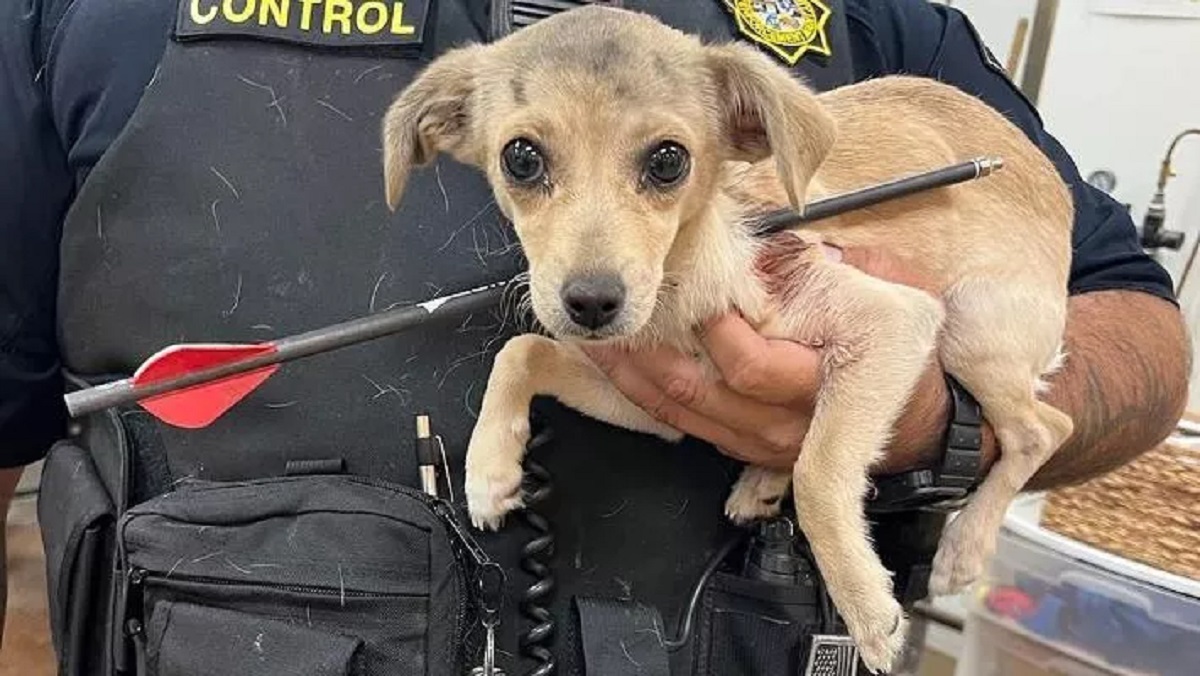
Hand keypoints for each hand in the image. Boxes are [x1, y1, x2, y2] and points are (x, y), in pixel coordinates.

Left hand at [582, 245, 950, 473]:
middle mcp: (784, 422)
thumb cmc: (902, 350)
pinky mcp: (743, 449)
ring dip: (633, 376)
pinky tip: (619, 368)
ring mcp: (759, 443)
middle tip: (615, 314)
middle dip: (648, 353)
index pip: (750, 365)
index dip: (712, 331)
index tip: (684, 292)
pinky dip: (646, 396)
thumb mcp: (885, 294)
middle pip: (700, 391)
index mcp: (821, 380)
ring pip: (682, 413)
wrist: (922, 424)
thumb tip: (768, 245)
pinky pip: (684, 426)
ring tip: (596, 339)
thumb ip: (828, 269)